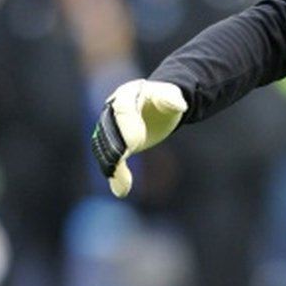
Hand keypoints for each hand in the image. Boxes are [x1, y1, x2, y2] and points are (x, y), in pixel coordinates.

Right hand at [90, 79, 186, 196]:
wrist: (161, 107)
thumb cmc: (167, 99)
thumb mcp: (172, 97)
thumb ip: (171, 99)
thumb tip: (180, 105)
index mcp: (127, 94)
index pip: (122, 110)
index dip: (127, 126)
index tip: (135, 144)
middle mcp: (113, 109)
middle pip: (109, 128)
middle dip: (114, 146)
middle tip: (119, 162)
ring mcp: (112, 127)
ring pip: (106, 145)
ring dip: (110, 164)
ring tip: (121, 184)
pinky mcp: (117, 143)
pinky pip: (112, 159)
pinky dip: (116, 174)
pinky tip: (122, 191)